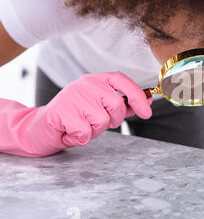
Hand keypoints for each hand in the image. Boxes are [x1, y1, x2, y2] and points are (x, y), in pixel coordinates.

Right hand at [0, 72, 151, 156]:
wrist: (41, 129)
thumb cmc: (75, 118)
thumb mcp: (100, 109)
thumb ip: (123, 105)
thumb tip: (147, 101)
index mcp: (96, 80)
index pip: (122, 81)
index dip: (137, 96)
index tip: (146, 112)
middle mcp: (85, 84)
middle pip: (115, 105)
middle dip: (112, 120)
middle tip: (96, 122)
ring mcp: (72, 96)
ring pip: (101, 120)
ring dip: (94, 130)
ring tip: (81, 126)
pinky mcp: (62, 112)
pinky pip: (85, 132)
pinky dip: (81, 138)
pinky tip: (71, 132)